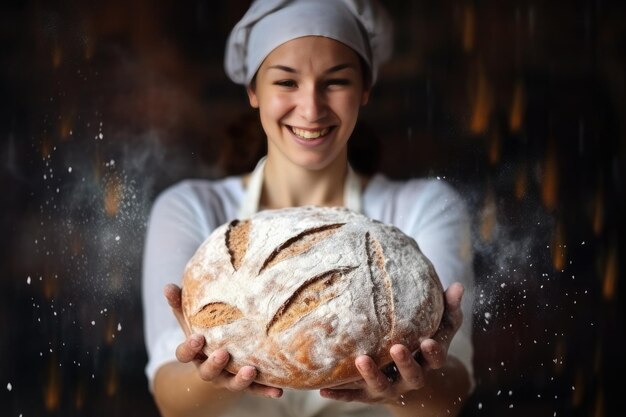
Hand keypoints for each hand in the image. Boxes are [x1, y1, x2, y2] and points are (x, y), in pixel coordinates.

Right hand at [163, 283, 282, 397]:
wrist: (217, 361)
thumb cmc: (204, 333)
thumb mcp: (191, 320)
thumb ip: (180, 304)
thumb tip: (167, 285)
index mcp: (195, 354)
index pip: (185, 354)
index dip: (189, 348)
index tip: (198, 338)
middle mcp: (208, 369)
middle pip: (207, 371)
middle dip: (215, 363)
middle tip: (223, 353)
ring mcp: (226, 379)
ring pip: (231, 384)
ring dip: (240, 379)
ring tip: (251, 370)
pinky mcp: (244, 385)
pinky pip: (254, 390)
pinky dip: (265, 390)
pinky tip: (278, 391)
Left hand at [319, 282, 464, 403]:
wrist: (407, 379)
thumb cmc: (423, 344)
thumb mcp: (439, 328)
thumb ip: (448, 309)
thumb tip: (459, 285)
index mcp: (427, 362)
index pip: (435, 359)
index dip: (433, 352)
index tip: (427, 340)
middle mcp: (409, 379)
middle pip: (411, 376)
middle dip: (404, 363)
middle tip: (396, 348)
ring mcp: (388, 388)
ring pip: (381, 386)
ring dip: (371, 375)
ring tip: (360, 360)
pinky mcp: (367, 395)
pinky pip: (353, 396)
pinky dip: (339, 393)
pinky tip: (323, 389)